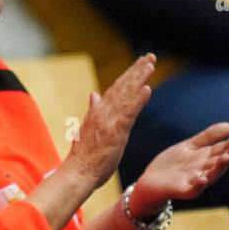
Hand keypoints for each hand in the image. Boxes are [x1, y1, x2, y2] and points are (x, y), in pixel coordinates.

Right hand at [64, 54, 155, 190]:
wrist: (78, 173)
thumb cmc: (85, 157)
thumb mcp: (88, 129)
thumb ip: (93, 110)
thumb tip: (94, 94)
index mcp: (98, 112)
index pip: (115, 89)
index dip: (128, 75)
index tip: (140, 63)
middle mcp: (103, 112)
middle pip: (122, 87)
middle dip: (137, 70)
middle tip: (150, 56)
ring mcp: (109, 121)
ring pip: (126, 95)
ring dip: (138, 78)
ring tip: (150, 64)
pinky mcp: (116, 132)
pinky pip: (129, 113)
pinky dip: (138, 100)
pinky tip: (147, 89)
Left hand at [131, 122, 228, 214]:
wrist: (149, 183)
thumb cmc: (171, 165)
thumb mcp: (188, 147)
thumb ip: (207, 138)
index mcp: (206, 158)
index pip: (224, 147)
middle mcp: (204, 170)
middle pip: (220, 161)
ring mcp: (195, 181)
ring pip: (211, 174)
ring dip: (219, 167)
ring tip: (226, 157)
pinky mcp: (183, 191)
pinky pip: (193, 189)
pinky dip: (199, 184)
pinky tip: (203, 178)